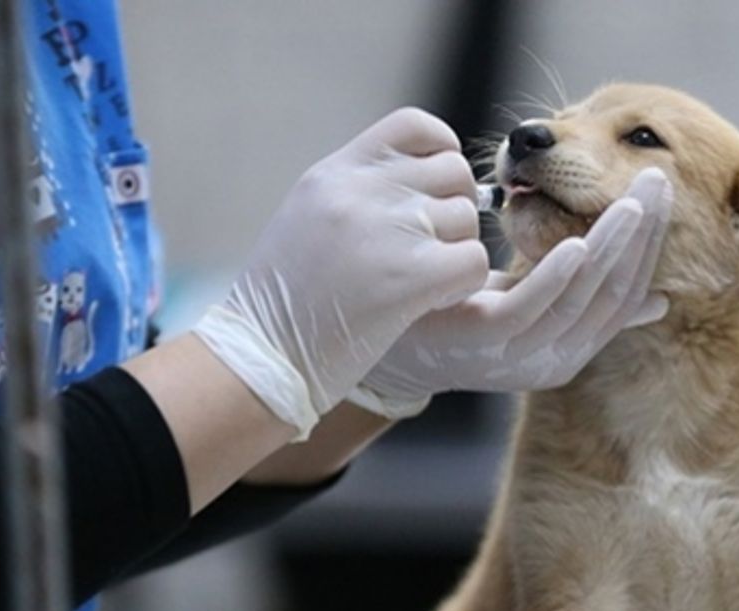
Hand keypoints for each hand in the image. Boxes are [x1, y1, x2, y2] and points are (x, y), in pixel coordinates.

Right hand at [194, 108, 488, 437]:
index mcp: (334, 173)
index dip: (442, 150)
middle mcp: (361, 191)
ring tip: (417, 280)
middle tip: (430, 247)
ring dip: (455, 251)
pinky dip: (461, 284)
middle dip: (453, 208)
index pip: (414, 126)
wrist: (264, 357)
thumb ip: (359, 192)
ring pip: (468, 218)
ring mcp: (388, 230)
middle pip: (453, 171)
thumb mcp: (308, 219)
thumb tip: (428, 180)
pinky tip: (429, 300)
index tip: (436, 186)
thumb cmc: (285, 301)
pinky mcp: (412, 276)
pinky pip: (474, 261)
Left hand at [349, 168, 673, 418]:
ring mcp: (518, 356)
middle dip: (642, 238)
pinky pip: (531, 310)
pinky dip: (558, 277)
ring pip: (580, 302)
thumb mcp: (526, 300)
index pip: (626, 294)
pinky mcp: (483, 342)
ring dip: (612, 250)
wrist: (375, 338)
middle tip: (660, 182)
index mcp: (568, 349)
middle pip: (612, 296)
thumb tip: (657, 301)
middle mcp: (552, 360)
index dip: (650, 244)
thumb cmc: (452, 308)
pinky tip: (577, 243)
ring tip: (631, 204)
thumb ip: (583, 297)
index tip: (663, 191)